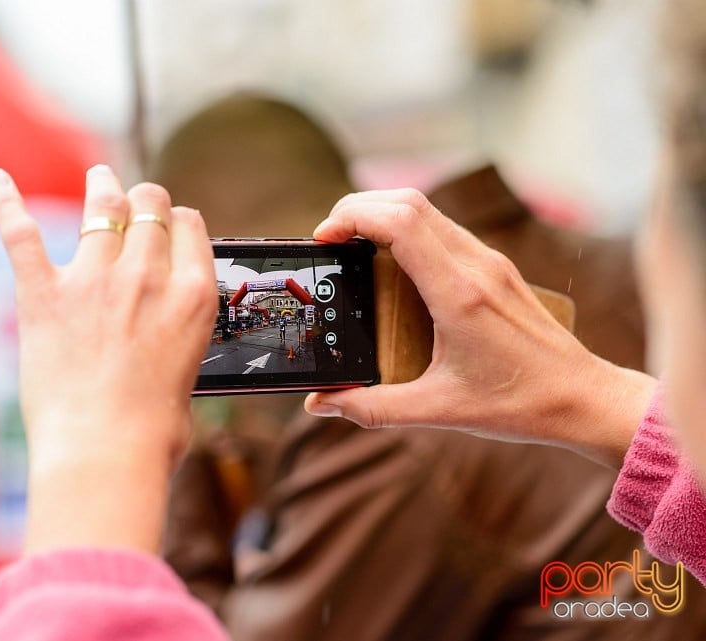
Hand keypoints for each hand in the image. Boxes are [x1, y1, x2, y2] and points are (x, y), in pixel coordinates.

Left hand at [0, 166, 217, 552]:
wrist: (103, 454)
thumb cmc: (152, 433)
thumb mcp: (188, 377)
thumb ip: (177, 342)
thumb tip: (164, 348)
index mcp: (191, 296)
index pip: (188, 227)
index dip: (177, 220)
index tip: (170, 224)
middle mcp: (146, 276)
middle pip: (149, 207)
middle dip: (145, 199)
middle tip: (137, 199)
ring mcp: (93, 280)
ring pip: (101, 207)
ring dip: (101, 187)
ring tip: (99, 174)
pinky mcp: (42, 295)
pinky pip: (20, 234)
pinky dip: (6, 202)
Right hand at [304, 189, 655, 466]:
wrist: (585, 398)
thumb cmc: (520, 404)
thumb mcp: (439, 411)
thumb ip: (374, 409)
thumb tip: (321, 404)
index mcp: (460, 295)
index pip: (401, 223)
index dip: (354, 217)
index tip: (324, 239)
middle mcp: (476, 267)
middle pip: (408, 202)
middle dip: (358, 208)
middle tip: (329, 238)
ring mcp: (489, 262)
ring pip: (426, 210)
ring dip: (383, 215)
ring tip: (352, 246)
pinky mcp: (495, 268)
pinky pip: (442, 230)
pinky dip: (407, 230)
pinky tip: (392, 262)